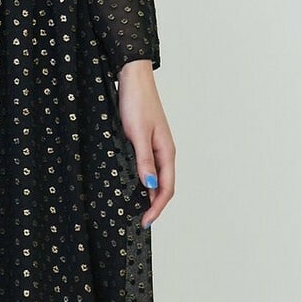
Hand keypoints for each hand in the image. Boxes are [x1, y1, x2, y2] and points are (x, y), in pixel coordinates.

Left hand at [116, 61, 174, 228]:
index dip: (157, 207)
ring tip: (138, 210)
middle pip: (165, 186)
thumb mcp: (137, 134)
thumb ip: (144, 161)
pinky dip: (145, 181)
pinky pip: (149, 167)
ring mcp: (156, 147)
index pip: (166, 188)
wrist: (134, 80)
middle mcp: (164, 151)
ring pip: (158, 178)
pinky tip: (135, 186)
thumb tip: (149, 186)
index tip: (146, 222)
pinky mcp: (147, 141)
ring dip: (150, 195)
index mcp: (166, 151)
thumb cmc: (137, 103)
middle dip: (155, 206)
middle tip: (142, 222)